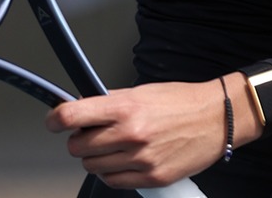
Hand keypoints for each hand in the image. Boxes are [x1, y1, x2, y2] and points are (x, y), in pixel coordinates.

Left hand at [45, 75, 259, 189]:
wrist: (218, 118)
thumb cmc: (182, 101)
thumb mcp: (143, 91)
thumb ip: (110, 101)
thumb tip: (80, 108)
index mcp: (126, 108)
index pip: (72, 116)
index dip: (55, 119)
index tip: (53, 121)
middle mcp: (130, 134)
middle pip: (77, 147)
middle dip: (80, 140)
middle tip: (93, 134)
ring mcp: (141, 159)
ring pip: (92, 166)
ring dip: (96, 158)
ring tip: (114, 147)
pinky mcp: (151, 178)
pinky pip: (113, 181)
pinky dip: (112, 172)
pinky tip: (125, 160)